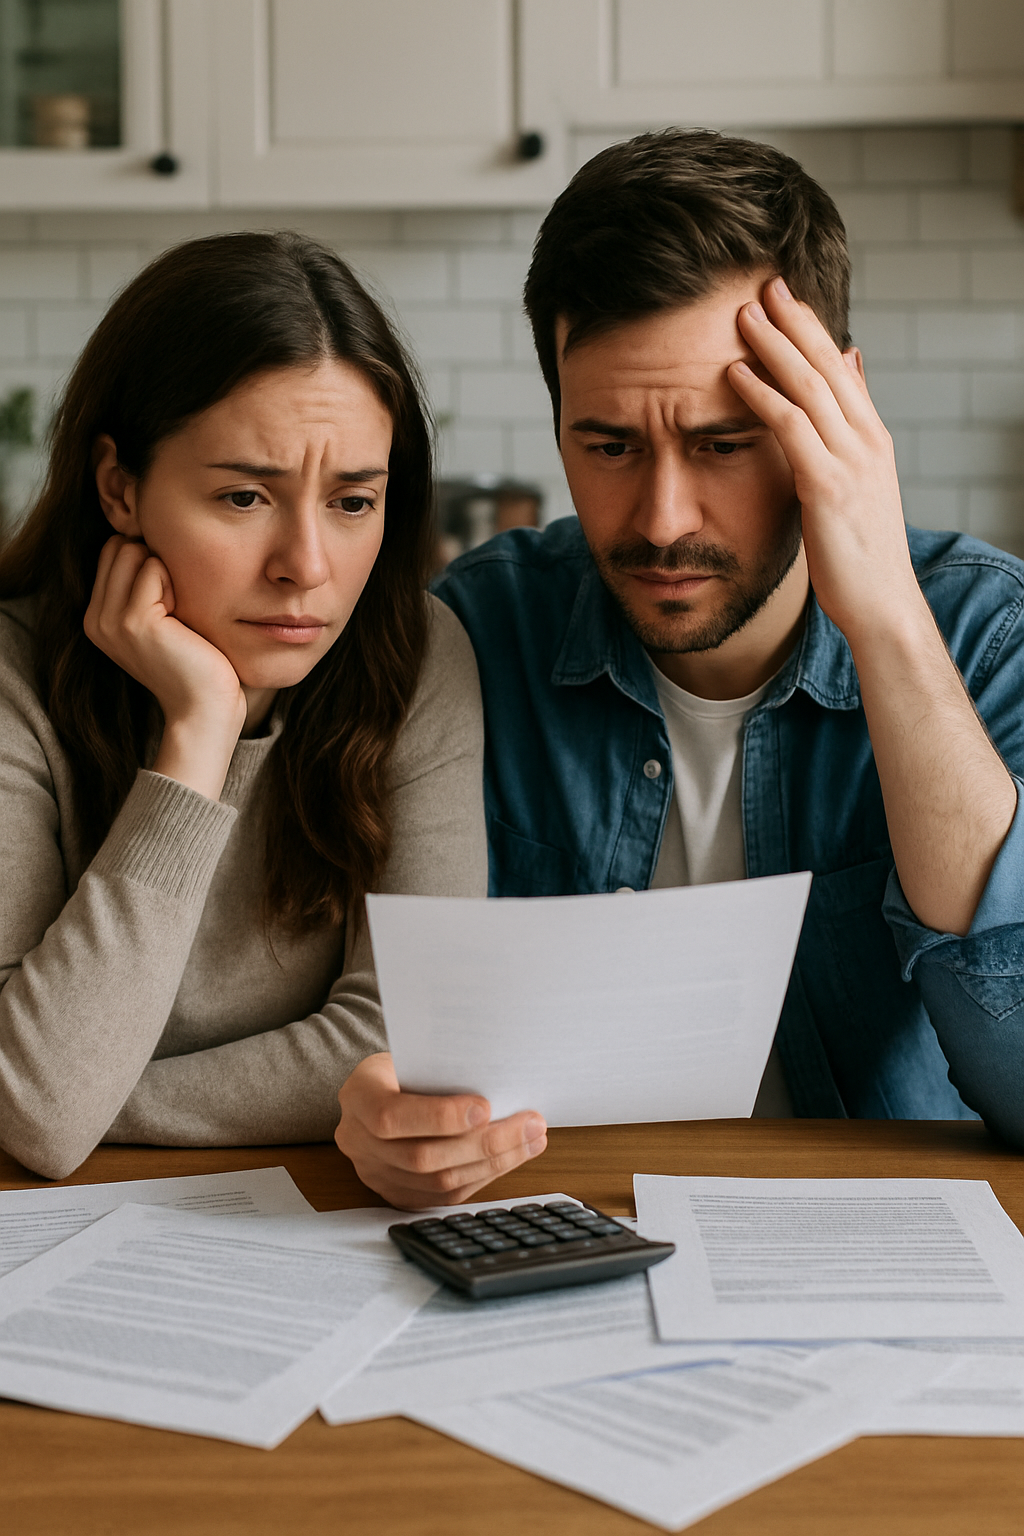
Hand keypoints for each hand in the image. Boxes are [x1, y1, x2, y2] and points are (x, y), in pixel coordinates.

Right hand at [84, 535, 245, 796]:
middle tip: (176, 606)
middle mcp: (95, 619)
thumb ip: (144, 585)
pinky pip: (153, 567)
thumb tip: (147, 538)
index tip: (169, 600)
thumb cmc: (196, 662)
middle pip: (119, 546)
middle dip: (154, 563)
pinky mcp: (133, 621)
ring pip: (132, 552)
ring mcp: (110, 620)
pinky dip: (175, 582)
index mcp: (97, 618)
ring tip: (178, 612)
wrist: (205, 707)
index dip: (148, 563)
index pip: (113, 551)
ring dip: (165, 572)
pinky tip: (184, 618)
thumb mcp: (162, 619)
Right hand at [335, 1052, 547, 1208]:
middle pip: (421, 1157)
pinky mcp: (396, 1194)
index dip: (439, 1117)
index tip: (486, 1107)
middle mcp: (357, 1140)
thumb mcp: (414, 1055)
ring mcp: (374, 1173)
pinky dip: (483, 1177)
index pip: (390, 1116)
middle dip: (484, 1144)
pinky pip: (444, 1197)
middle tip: (530, 1124)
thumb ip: (444, 1071)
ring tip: (532, 1139)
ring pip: (438, 1183)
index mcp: (358, 1095)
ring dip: (494, 1162)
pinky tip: (511, 1157)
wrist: (380, 1089)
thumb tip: (502, 1086)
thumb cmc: (407, 1065)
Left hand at [729, 276, 924, 645]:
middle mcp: (866, 440)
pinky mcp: (827, 486)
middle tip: (762, 283)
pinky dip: (761, 396)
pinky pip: (790, 427)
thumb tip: (850, 373)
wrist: (883, 605)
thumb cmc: (861, 555)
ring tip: (741, 314)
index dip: (811, 328)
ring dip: (772, 345)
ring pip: (808, 386)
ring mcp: (850, 461)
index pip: (840, 367)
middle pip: (826, 363)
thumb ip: (849, 434)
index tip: (783, 296)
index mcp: (872, 438)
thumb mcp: (858, 487)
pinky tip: (735, 375)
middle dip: (793, 320)